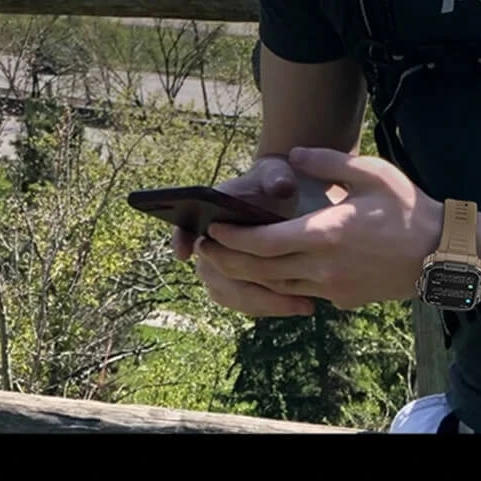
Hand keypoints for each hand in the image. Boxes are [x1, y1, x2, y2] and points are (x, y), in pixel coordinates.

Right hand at [175, 155, 316, 316]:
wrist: (278, 198)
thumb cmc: (272, 181)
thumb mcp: (276, 173)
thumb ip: (277, 177)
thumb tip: (281, 186)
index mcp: (208, 212)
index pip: (183, 226)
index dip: (180, 238)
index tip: (185, 251)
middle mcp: (207, 243)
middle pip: (211, 271)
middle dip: (247, 288)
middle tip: (286, 295)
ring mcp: (218, 265)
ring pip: (228, 293)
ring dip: (263, 303)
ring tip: (301, 304)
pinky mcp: (234, 282)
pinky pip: (243, 302)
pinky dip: (268, 307)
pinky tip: (298, 305)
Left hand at [192, 147, 442, 315]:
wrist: (441, 253)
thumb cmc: (408, 209)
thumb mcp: (371, 173)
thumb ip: (327, 162)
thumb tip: (293, 155)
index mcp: (325, 234)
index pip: (262, 242)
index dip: (232, 238)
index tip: (212, 229)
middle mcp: (322, 267)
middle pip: (259, 270)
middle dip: (226, 260)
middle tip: (204, 249)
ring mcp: (332, 288)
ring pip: (276, 286)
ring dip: (247, 275)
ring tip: (228, 260)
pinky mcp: (343, 299)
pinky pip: (301, 292)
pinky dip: (279, 284)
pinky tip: (271, 271)